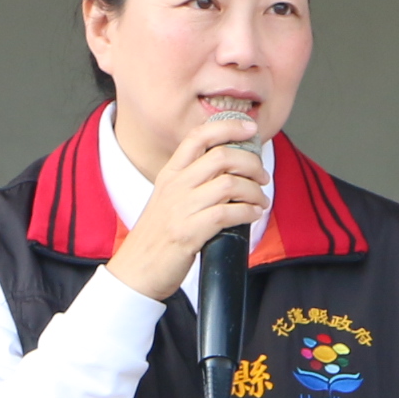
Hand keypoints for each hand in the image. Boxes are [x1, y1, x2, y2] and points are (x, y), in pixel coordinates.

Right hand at [106, 109, 272, 302]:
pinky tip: (253, 215)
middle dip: (252, 164)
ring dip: (254, 191)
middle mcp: (175, 186)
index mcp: (170, 174)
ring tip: (260, 200)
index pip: (198, 136)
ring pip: (229, 184)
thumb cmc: (157, 237)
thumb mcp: (168, 199)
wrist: (136, 270)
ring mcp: (181, 209)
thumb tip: (230, 170)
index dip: (228, 127)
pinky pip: (228, 214)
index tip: (250, 129)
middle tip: (262, 176)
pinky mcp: (189, 232)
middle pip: (222, 157)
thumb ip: (192, 181)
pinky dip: (248, 212)